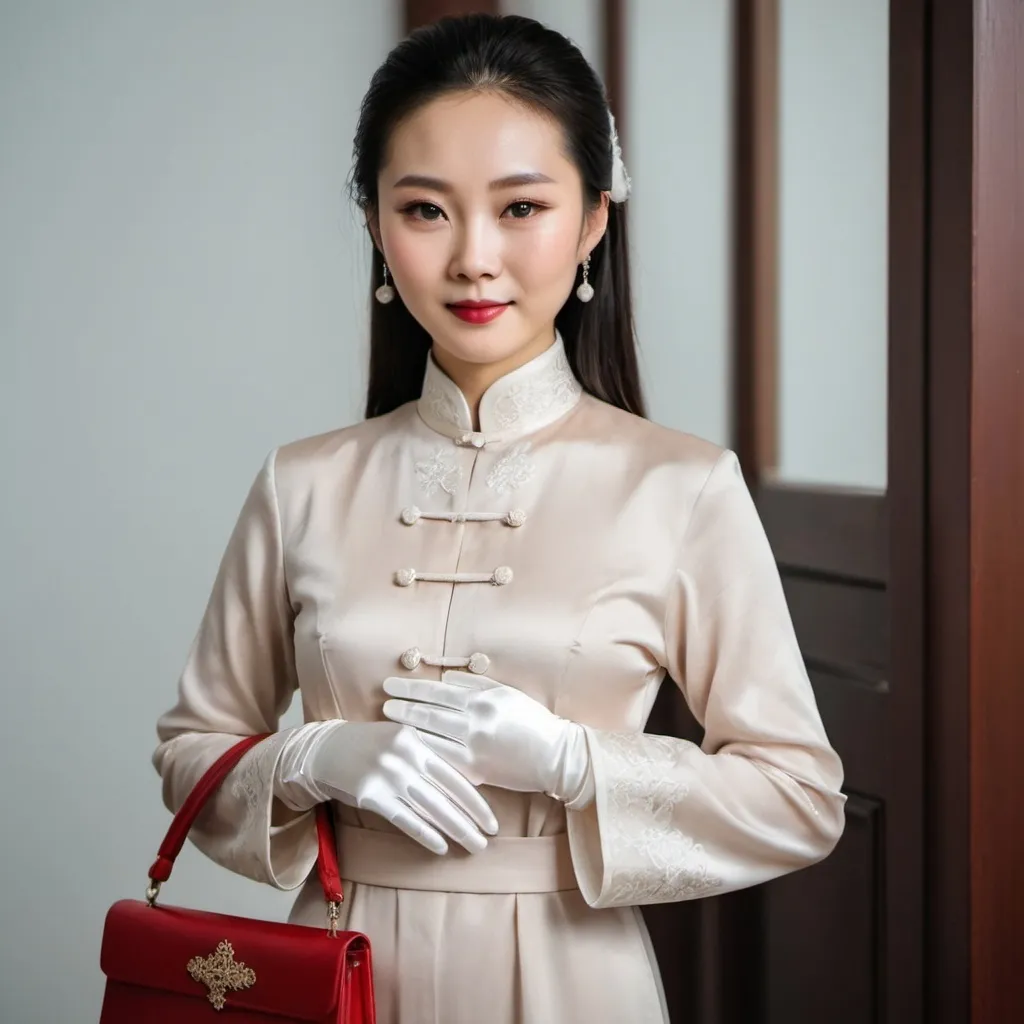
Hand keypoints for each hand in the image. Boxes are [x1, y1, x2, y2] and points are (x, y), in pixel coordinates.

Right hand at [274, 720, 498, 855]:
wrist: (325, 750)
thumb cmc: (370, 746)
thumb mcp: (401, 739)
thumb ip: (428, 756)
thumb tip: (466, 783)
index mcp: (416, 739)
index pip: (454, 773)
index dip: (475, 800)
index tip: (491, 819)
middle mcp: (404, 756)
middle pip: (445, 793)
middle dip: (470, 819)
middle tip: (489, 839)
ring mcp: (386, 774)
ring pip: (429, 808)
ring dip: (454, 830)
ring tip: (472, 845)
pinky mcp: (370, 794)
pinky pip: (404, 819)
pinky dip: (425, 834)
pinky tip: (441, 847)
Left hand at [382, 671, 589, 800]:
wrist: (556, 755)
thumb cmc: (532, 720)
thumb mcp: (506, 693)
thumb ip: (474, 685)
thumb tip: (444, 680)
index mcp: (483, 700)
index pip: (437, 692)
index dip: (411, 689)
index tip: (390, 686)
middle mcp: (476, 723)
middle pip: (429, 715)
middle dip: (402, 708)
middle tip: (382, 704)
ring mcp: (475, 750)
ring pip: (432, 739)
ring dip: (407, 731)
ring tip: (388, 726)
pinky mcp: (477, 772)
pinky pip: (443, 763)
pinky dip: (425, 756)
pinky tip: (409, 751)